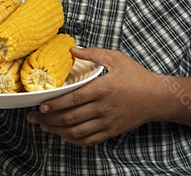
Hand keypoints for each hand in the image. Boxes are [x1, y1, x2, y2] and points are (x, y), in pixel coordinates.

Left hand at [27, 47, 158, 146]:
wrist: (157, 98)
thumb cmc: (136, 76)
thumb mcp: (116, 58)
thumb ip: (92, 54)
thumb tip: (71, 49)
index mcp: (102, 89)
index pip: (73, 99)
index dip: (55, 104)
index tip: (40, 105)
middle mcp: (103, 108)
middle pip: (71, 118)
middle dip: (48, 119)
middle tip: (33, 117)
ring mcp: (107, 122)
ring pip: (77, 132)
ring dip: (57, 131)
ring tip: (43, 127)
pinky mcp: (111, 132)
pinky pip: (88, 140)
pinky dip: (73, 140)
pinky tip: (62, 135)